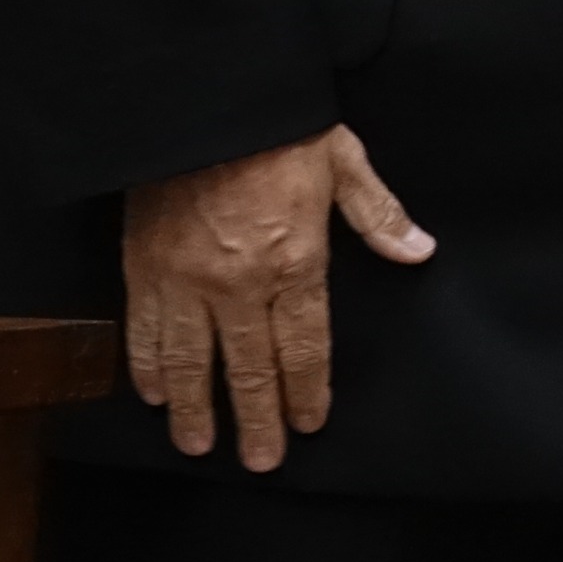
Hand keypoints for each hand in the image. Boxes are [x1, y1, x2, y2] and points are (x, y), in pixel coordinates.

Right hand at [121, 124, 434, 470]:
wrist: (202, 99)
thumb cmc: (279, 129)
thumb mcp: (344, 161)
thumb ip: (379, 216)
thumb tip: (420, 251)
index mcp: (294, 262)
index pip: (303, 347)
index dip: (306, 392)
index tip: (308, 425)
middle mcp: (238, 284)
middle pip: (247, 369)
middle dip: (255, 420)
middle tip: (259, 462)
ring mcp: (184, 280)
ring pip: (188, 362)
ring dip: (193, 408)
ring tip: (198, 444)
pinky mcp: (142, 267)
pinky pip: (144, 330)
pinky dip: (146, 365)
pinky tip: (151, 392)